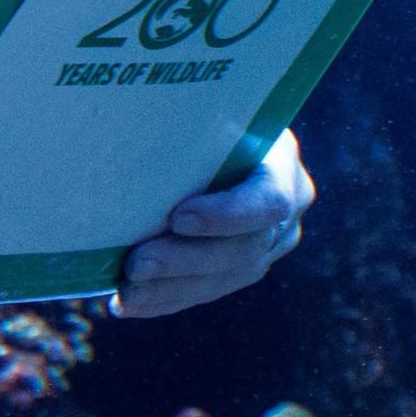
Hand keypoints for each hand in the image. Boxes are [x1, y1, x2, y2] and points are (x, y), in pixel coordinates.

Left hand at [116, 128, 313, 318]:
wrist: (225, 134)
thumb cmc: (204, 114)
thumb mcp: (207, 112)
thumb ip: (187, 128)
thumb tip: (126, 128)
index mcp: (282, 164)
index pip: (268, 201)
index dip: (226, 216)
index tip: (178, 217)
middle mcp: (289, 209)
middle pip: (244, 249)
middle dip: (185, 261)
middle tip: (136, 264)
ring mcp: (272, 243)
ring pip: (227, 277)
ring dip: (171, 289)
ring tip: (126, 292)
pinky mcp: (246, 267)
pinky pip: (209, 291)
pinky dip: (166, 299)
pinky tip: (128, 304)